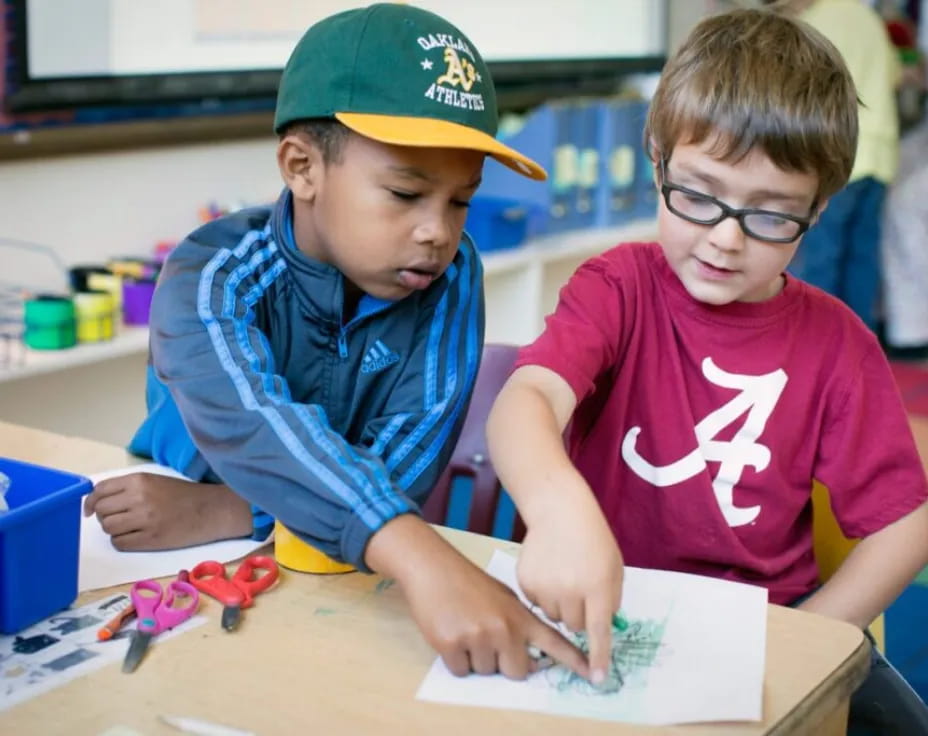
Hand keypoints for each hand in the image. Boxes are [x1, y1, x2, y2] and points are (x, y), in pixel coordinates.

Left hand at [83, 473, 252, 550]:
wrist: (210, 510)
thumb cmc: (182, 495)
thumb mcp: (154, 481)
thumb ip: (127, 488)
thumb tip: (97, 501)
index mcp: (139, 480)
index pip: (100, 491)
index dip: (90, 502)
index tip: (90, 509)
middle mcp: (138, 498)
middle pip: (101, 511)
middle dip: (104, 516)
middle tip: (118, 518)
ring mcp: (144, 520)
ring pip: (108, 528)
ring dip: (114, 529)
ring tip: (130, 527)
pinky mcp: (150, 539)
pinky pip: (119, 543)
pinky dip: (122, 541)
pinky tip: (135, 537)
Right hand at [365, 515, 587, 679]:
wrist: (433, 567)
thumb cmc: (468, 582)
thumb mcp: (503, 596)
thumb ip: (519, 623)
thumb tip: (531, 657)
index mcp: (520, 615)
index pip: (554, 642)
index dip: (573, 660)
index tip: (591, 674)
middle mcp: (504, 627)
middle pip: (518, 671)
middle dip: (504, 663)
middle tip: (488, 638)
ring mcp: (478, 636)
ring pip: (486, 672)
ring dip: (476, 659)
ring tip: (466, 628)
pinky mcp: (451, 644)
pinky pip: (460, 670)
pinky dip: (455, 659)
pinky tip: (450, 632)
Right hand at [517, 492, 623, 685]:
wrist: (559, 510)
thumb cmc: (593, 539)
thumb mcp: (613, 568)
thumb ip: (610, 599)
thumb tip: (601, 629)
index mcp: (597, 588)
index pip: (599, 631)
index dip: (598, 657)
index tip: (597, 679)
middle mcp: (570, 591)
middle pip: (574, 626)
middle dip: (579, 614)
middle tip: (580, 589)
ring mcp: (545, 586)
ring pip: (554, 616)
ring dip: (560, 604)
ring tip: (562, 575)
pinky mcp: (526, 581)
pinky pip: (536, 602)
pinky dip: (543, 593)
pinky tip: (547, 570)